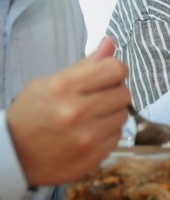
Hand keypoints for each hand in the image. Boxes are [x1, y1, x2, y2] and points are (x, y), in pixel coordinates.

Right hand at [7, 38, 130, 185]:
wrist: (14, 157)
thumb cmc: (30, 116)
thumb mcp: (48, 84)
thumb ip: (83, 65)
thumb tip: (110, 43)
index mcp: (63, 88)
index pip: (114, 69)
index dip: (114, 70)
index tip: (106, 76)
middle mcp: (77, 111)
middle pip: (124, 93)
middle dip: (113, 93)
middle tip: (95, 99)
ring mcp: (87, 137)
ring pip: (123, 115)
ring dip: (111, 114)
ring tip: (89, 118)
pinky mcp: (94, 156)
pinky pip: (117, 136)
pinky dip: (107, 134)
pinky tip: (88, 134)